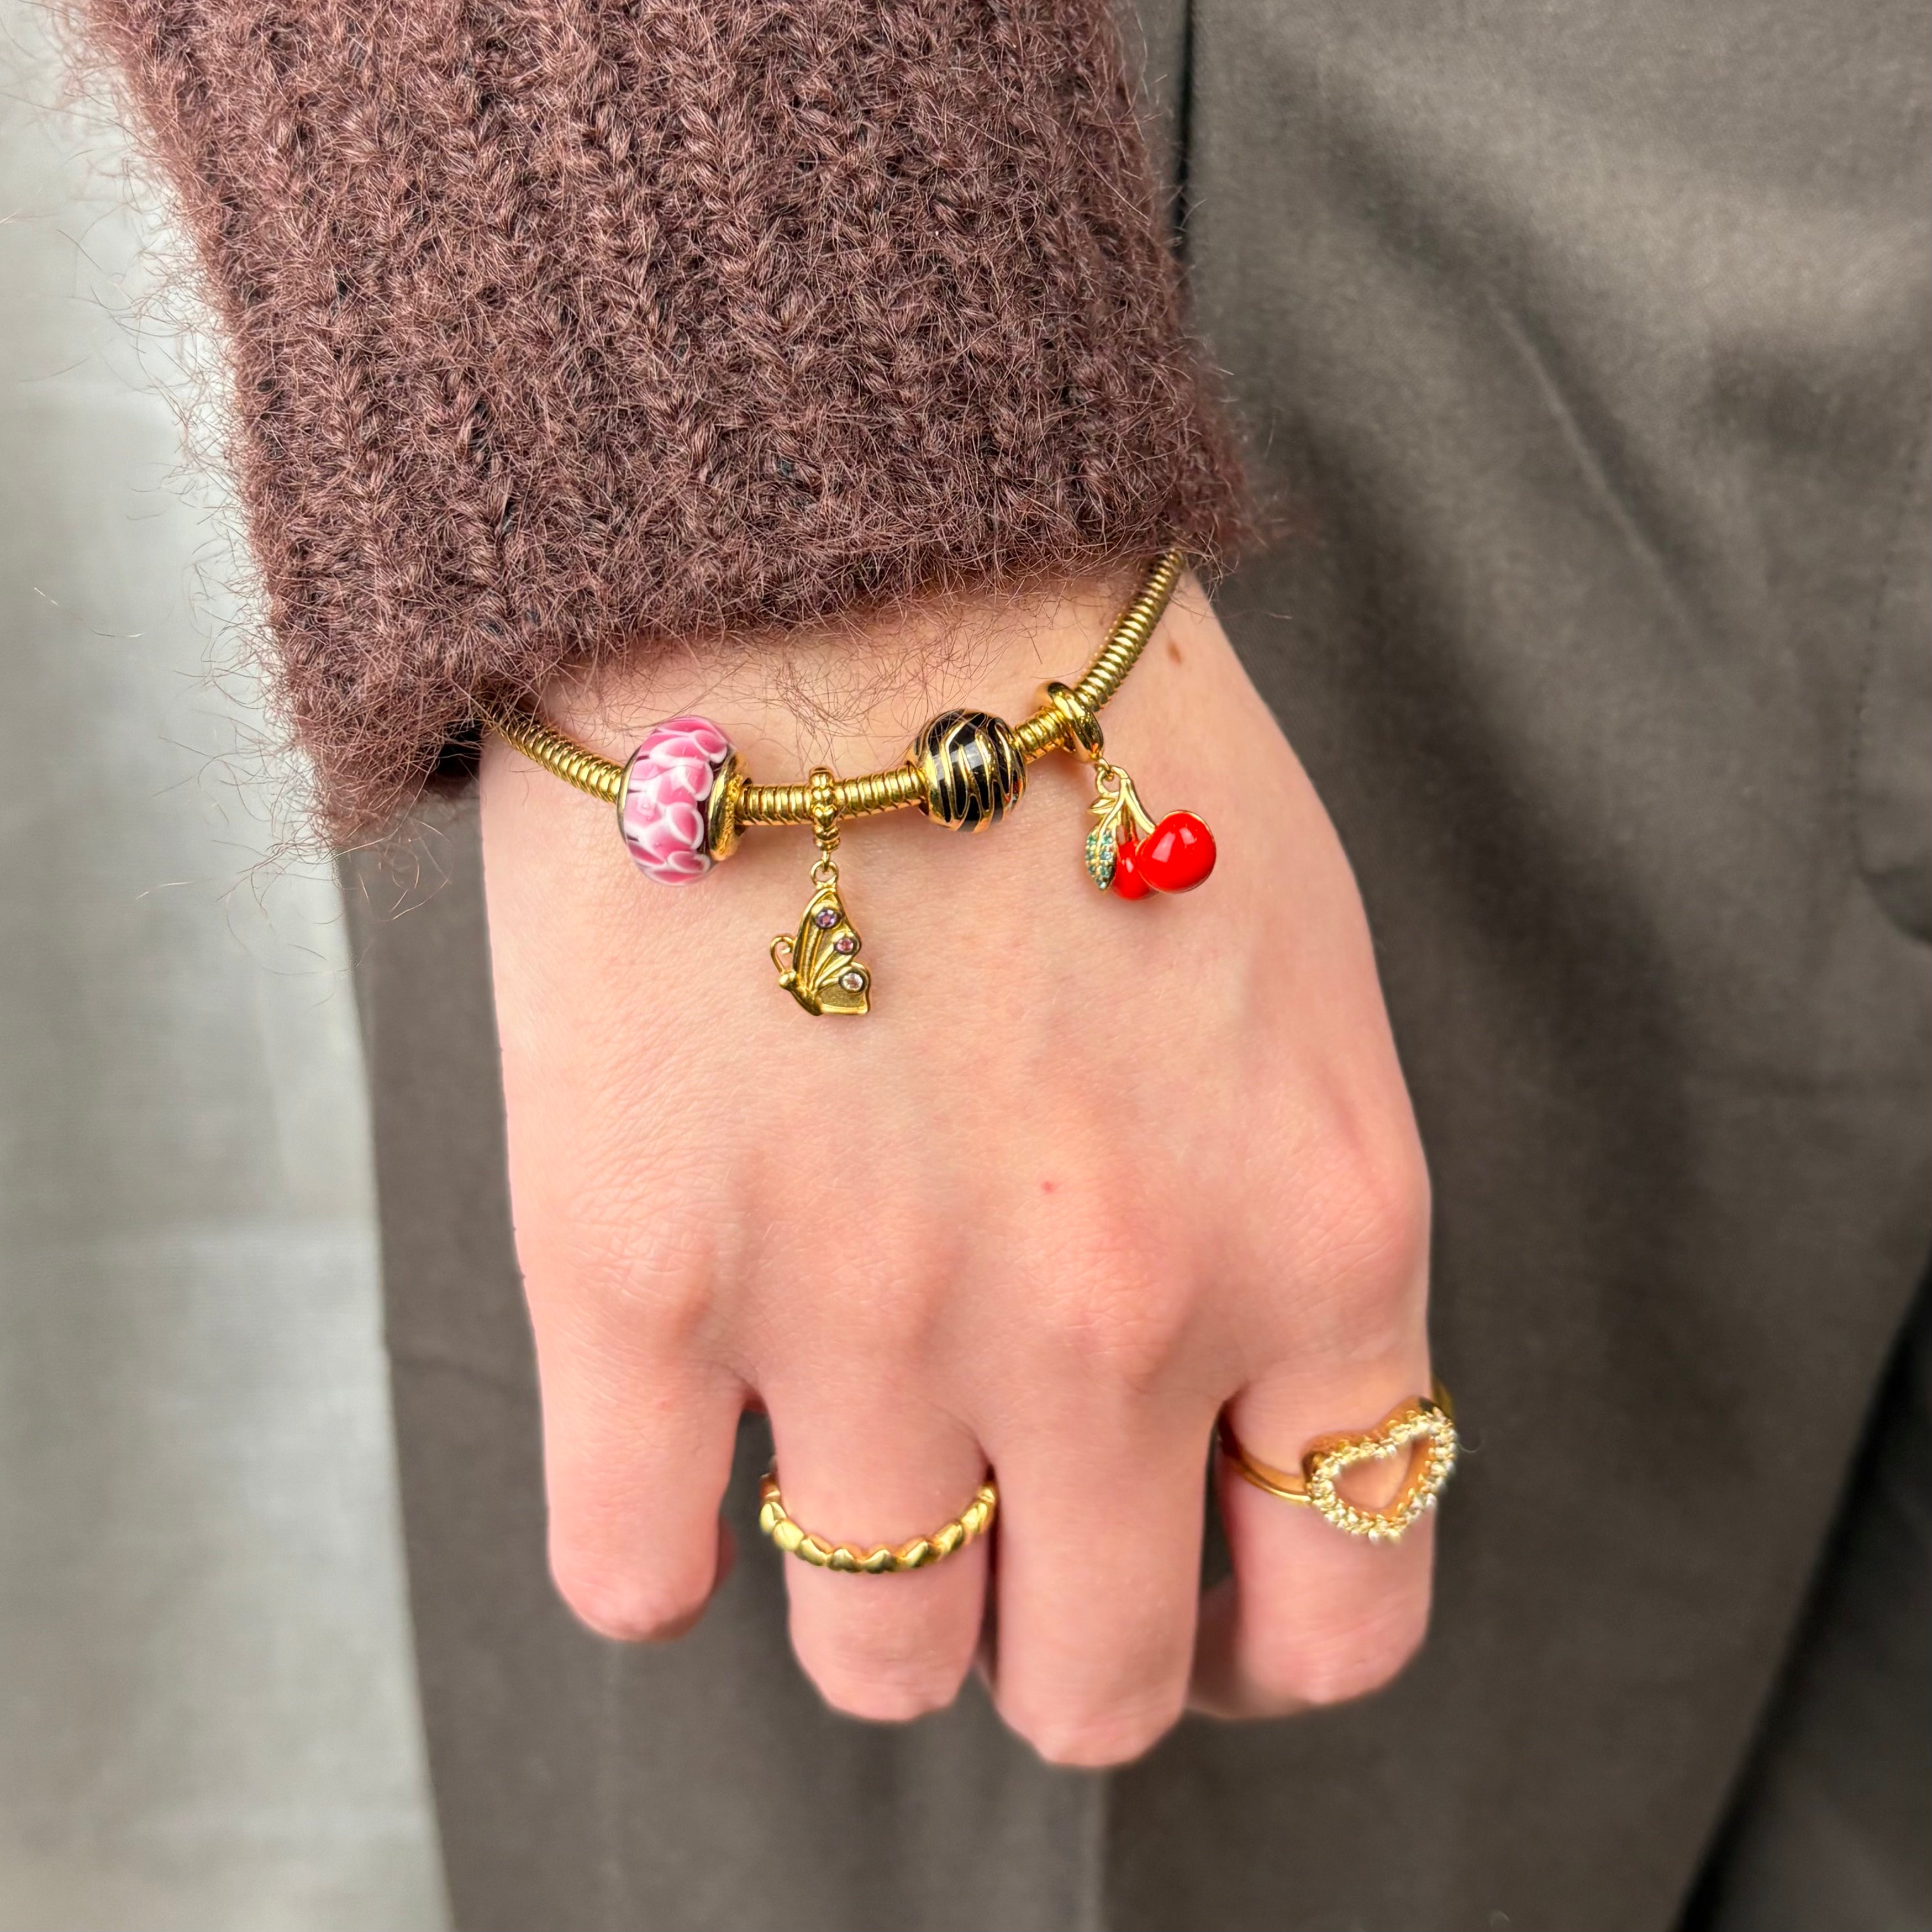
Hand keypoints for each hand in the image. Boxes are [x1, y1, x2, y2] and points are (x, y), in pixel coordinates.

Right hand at [478, 575, 1434, 1762]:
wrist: (842, 556)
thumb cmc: (1081, 740)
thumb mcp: (1300, 994)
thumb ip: (1294, 1236)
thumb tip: (1223, 1418)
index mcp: (1309, 1237)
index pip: (1343, 1612)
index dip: (1264, 1634)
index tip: (1198, 1581)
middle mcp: (1108, 1321)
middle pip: (1097, 1686)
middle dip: (1057, 1637)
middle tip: (1008, 1534)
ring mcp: (862, 1319)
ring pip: (878, 1668)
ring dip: (870, 1598)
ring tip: (838, 1448)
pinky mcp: (634, 1279)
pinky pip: (632, 1575)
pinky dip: (661, 1545)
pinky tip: (680, 1439)